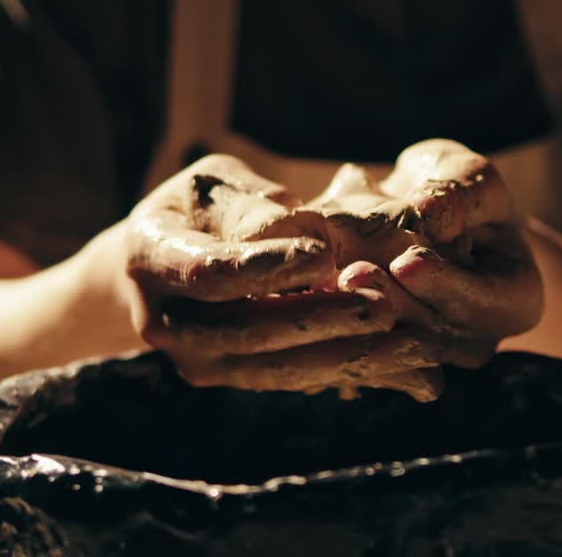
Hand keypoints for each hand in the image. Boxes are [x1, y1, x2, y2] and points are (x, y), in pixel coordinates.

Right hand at [124, 154, 444, 397]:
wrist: (159, 264)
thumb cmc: (198, 205)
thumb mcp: (215, 183)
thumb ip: (250, 204)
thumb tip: (291, 225)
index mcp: (149, 259)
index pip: (209, 272)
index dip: (267, 268)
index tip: (324, 254)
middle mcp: (164, 322)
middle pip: (248, 331)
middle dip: (321, 319)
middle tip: (385, 304)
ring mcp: (196, 360)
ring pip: (275, 368)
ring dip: (347, 358)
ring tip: (412, 344)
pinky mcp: (233, 379)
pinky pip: (295, 380)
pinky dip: (352, 374)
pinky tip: (409, 370)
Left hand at [300, 139, 544, 397]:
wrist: (423, 220)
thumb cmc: (457, 193)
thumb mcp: (469, 177)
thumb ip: (459, 193)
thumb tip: (428, 213)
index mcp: (515, 301)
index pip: (488, 303)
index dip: (446, 283)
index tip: (408, 260)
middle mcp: (475, 339)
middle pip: (433, 333)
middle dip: (391, 304)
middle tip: (352, 274)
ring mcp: (427, 355)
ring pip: (390, 346)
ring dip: (355, 317)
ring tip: (324, 283)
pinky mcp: (379, 355)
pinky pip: (357, 350)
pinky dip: (331, 322)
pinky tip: (302, 296)